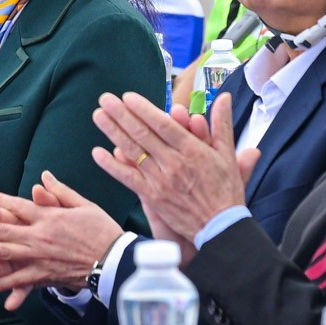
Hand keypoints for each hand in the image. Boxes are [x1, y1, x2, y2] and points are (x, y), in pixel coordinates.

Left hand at [0, 171, 124, 311]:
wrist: (117, 261)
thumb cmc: (102, 230)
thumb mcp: (83, 205)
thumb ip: (59, 192)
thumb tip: (43, 177)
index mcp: (48, 217)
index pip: (16, 207)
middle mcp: (39, 236)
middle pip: (2, 230)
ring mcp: (40, 257)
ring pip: (4, 254)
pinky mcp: (45, 276)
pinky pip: (19, 280)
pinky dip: (0, 282)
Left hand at [90, 91, 254, 246]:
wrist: (220, 228)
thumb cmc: (226, 190)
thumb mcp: (228, 154)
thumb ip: (222, 124)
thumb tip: (224, 96)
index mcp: (193, 150)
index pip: (163, 125)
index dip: (143, 110)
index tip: (127, 97)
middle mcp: (174, 163)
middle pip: (143, 134)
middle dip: (121, 115)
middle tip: (105, 99)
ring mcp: (161, 180)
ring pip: (133, 152)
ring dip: (113, 132)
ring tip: (98, 115)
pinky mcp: (152, 197)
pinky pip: (128, 178)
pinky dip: (112, 165)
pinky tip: (97, 153)